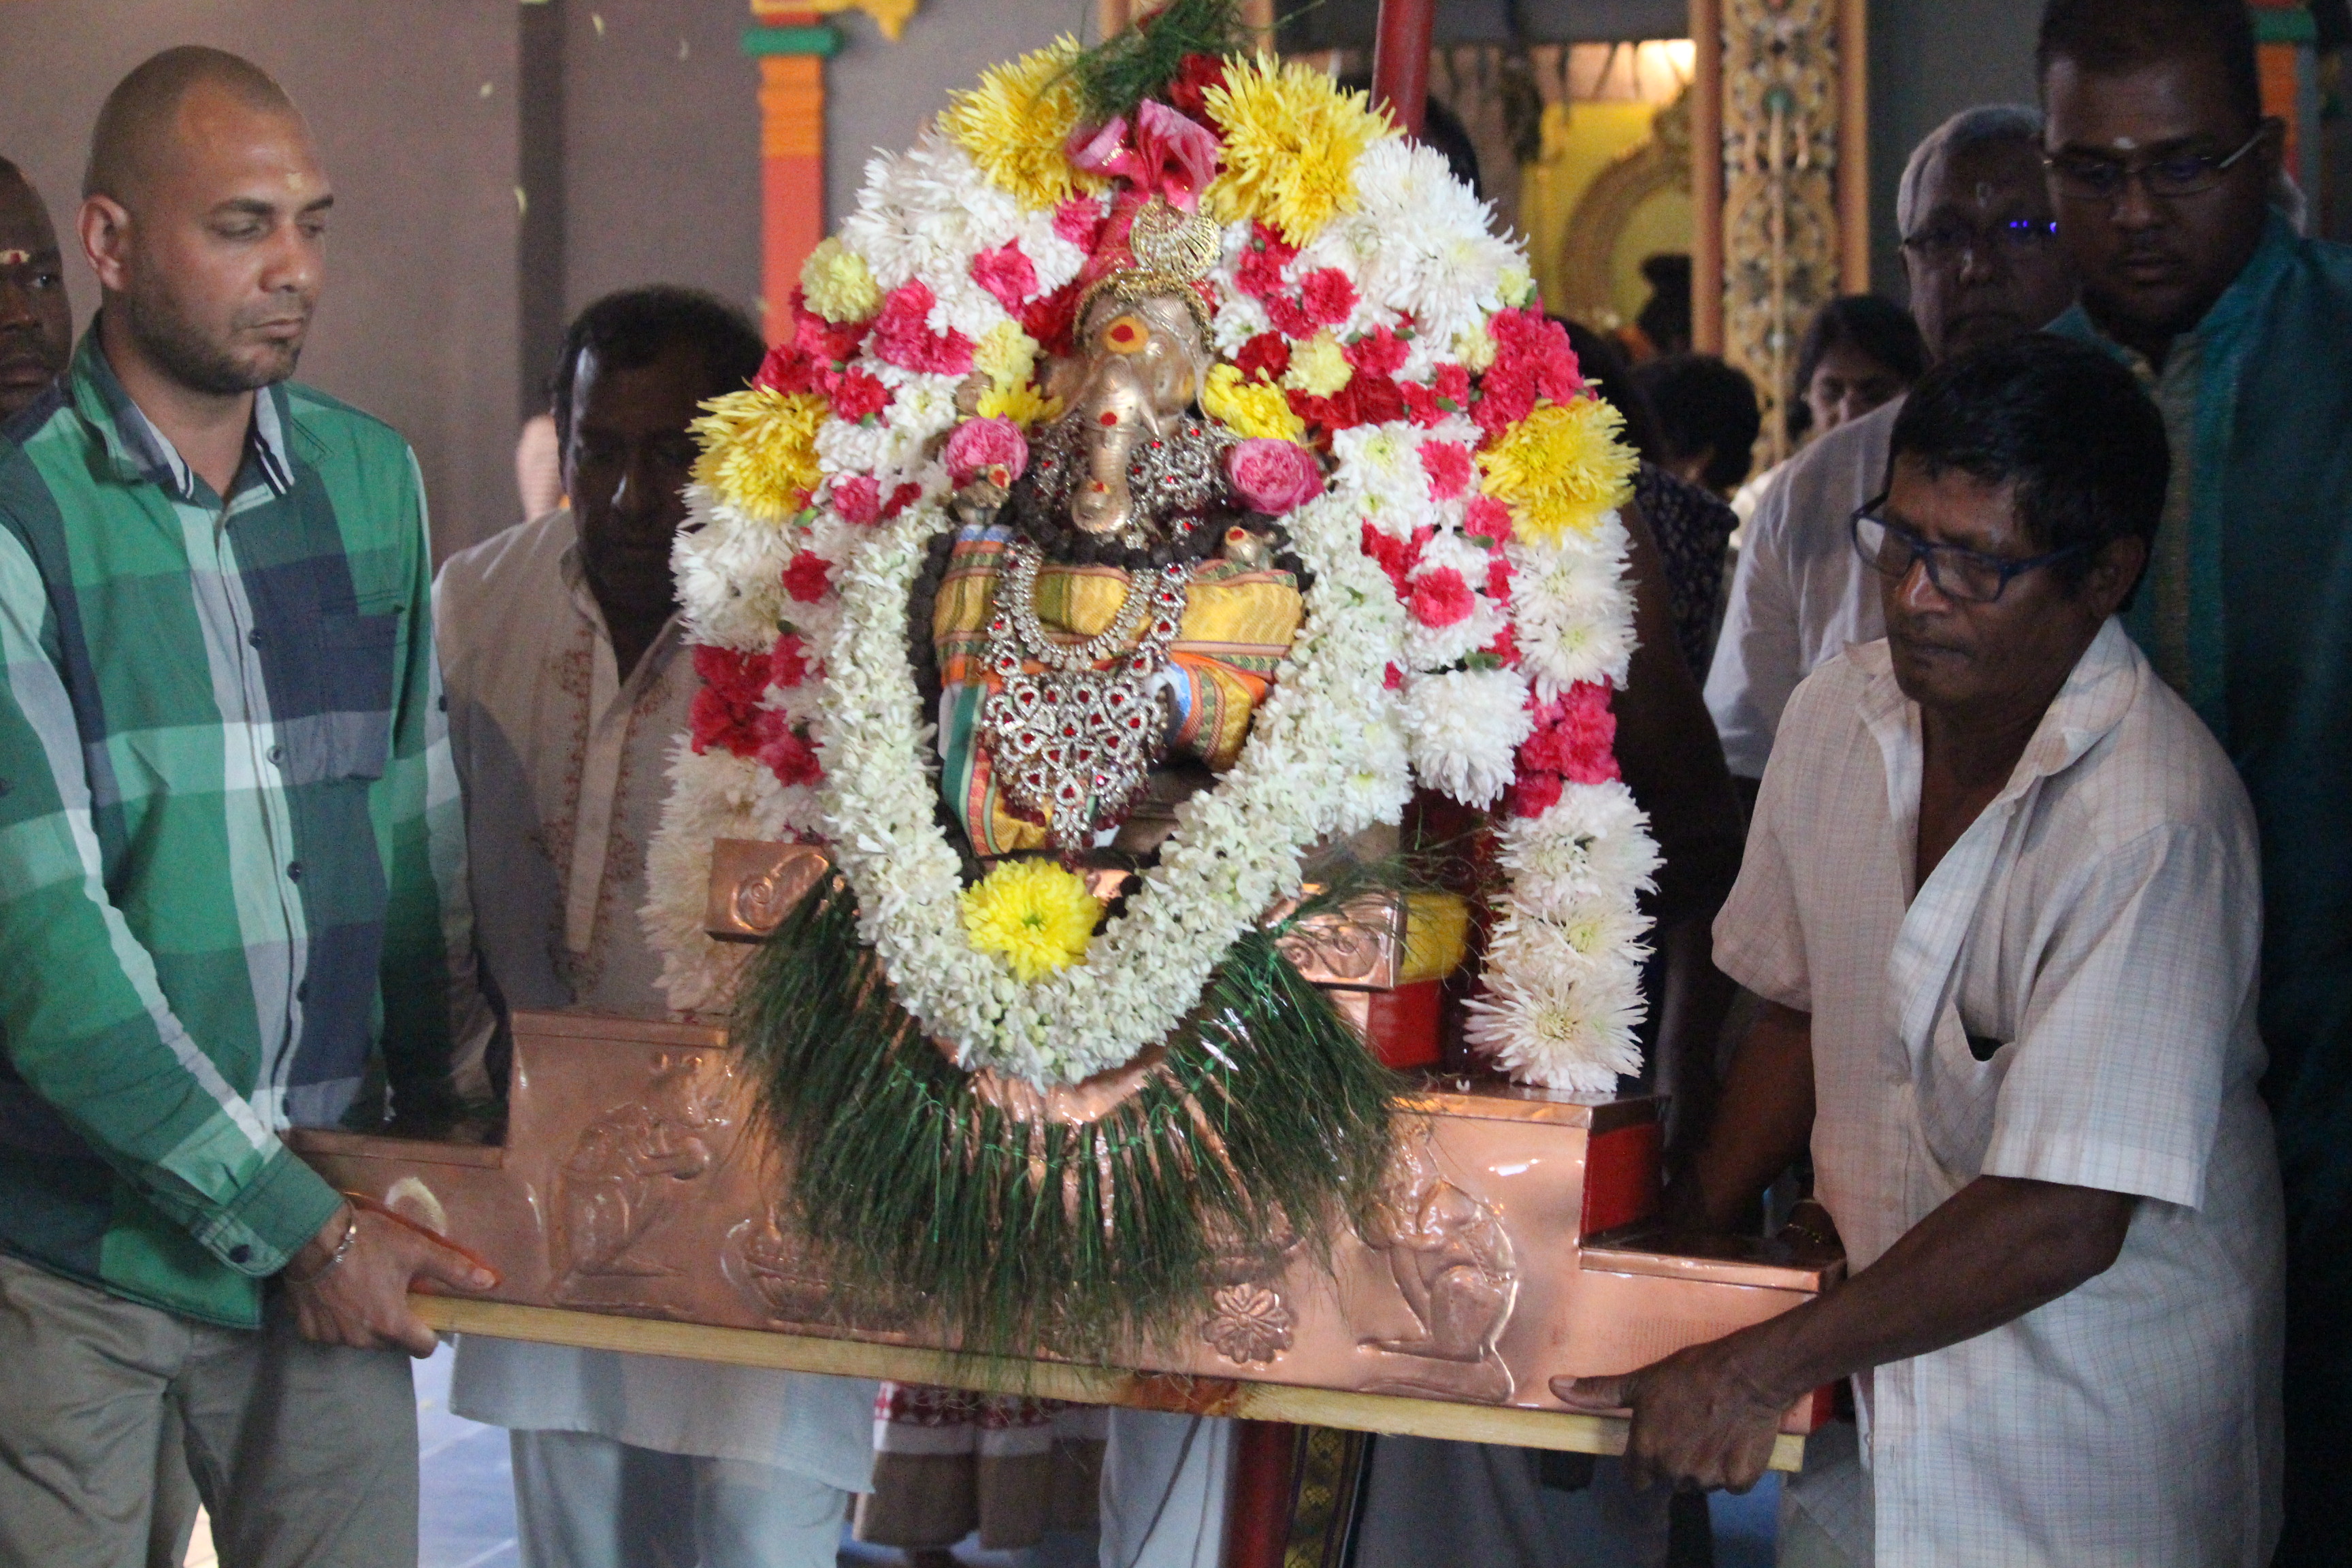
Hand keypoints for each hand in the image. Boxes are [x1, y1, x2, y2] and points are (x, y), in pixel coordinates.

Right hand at [284, 1203, 497, 1356]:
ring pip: (361, 1338)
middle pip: (391, 1342)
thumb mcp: (416, 1250)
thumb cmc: (368, 1242)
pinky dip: (336, 1319)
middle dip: (396, 1323)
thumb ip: (454, 1270)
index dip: (429, 1332)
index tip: (425, 1313)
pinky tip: (337, 1295)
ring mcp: (332, 1337)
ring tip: (363, 1289)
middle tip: (392, 1292)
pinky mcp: (307, 1331)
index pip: (423, 1348)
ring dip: (366, 1322)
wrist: (311, 1234)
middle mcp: (361, 1339)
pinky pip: (331, 1332)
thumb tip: (490, 1283)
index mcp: (391, 1325)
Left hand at [1551, 1334, 1788, 1493]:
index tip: (1658, 1439)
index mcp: (1646, 1451)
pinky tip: (1734, 1441)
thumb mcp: (1640, 1381)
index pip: (1636, 1478)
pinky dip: (1733, 1468)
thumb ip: (1597, 1392)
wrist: (1747, 1374)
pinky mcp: (1740, 1480)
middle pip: (1668, 1479)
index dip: (1644, 1460)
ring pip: (1699, 1481)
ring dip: (1703, 1464)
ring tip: (1712, 1431)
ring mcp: (1708, 1479)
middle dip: (1674, 1459)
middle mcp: (1673, 1472)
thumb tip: (1553, 1385)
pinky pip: (1731, 1483)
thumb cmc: (1691, 1374)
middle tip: (1688, 1427)